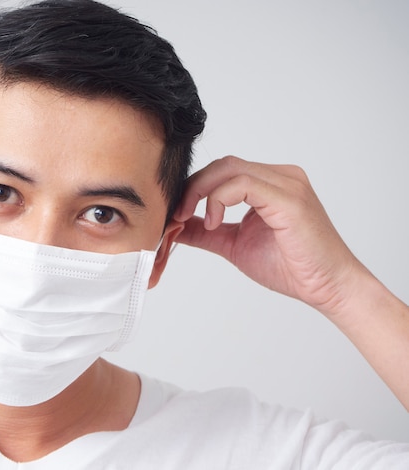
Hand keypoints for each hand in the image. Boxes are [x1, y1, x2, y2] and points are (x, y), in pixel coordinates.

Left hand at [174, 156, 365, 317]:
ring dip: (201, 191)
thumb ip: (205, 233)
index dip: (194, 187)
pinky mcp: (289, 199)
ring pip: (230, 168)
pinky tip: (213, 222)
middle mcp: (281, 177)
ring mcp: (287, 184)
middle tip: (177, 214)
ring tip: (190, 218)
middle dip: (193, 187)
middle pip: (223, 164)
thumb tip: (175, 226)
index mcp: (270, 184)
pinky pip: (244, 184)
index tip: (176, 213)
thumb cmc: (291, 267)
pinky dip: (219, 199)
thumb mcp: (234, 245)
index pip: (223, 170)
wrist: (328, 287)